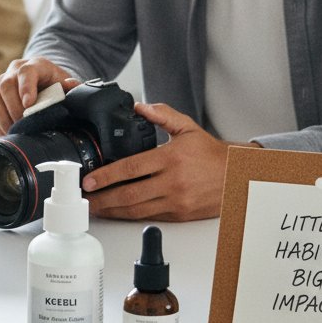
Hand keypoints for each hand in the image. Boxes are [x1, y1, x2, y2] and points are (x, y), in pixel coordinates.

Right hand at [0, 57, 79, 134]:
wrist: (45, 85)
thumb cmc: (56, 86)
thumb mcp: (67, 84)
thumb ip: (72, 86)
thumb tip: (70, 84)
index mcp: (35, 65)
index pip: (26, 72)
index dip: (26, 88)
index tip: (29, 104)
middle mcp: (14, 70)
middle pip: (6, 85)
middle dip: (14, 108)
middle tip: (24, 125)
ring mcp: (1, 82)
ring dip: (4, 118)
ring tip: (16, 132)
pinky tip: (8, 134)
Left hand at [81, 102, 255, 221]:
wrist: (237, 176)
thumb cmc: (211, 153)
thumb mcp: (187, 128)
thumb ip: (162, 114)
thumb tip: (140, 107)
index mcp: (171, 158)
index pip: (131, 168)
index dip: (106, 175)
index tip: (89, 179)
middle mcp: (172, 182)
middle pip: (129, 194)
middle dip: (102, 198)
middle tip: (84, 197)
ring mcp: (176, 201)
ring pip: (137, 210)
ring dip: (112, 210)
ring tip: (95, 206)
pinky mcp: (179, 215)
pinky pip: (149, 216)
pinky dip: (130, 215)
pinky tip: (117, 212)